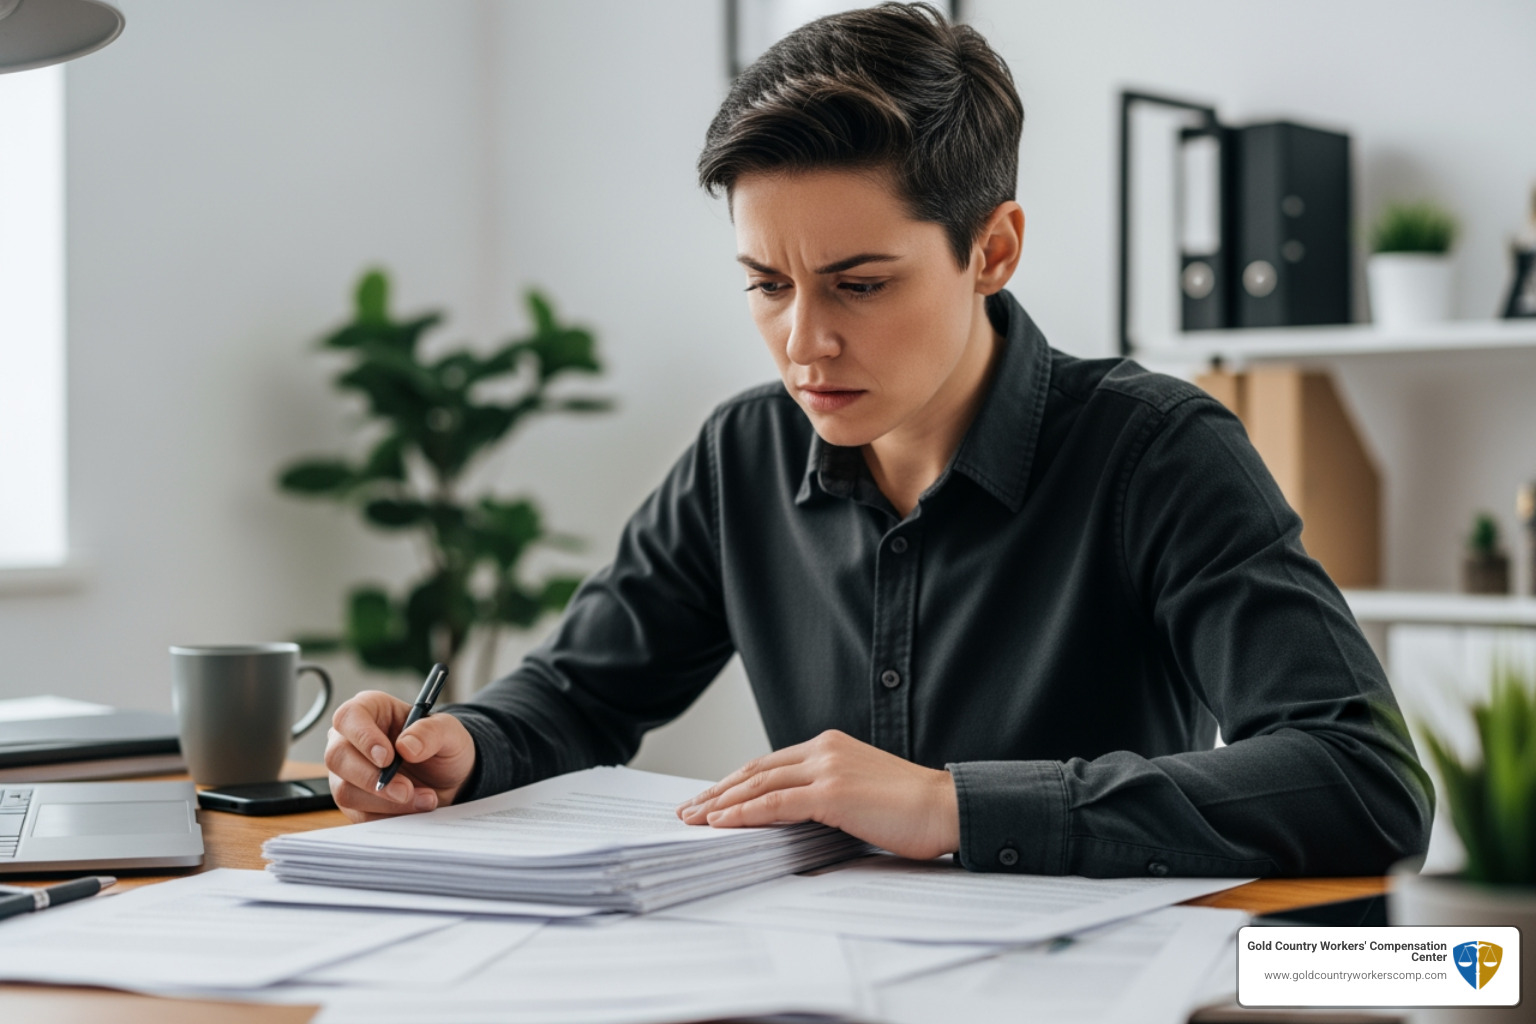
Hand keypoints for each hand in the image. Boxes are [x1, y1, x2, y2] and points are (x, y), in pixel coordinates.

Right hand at [325, 690, 476, 822]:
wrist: (447, 779)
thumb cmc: (441, 746)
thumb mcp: (449, 732)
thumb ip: (431, 732)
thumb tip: (406, 746)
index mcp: (370, 711)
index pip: (349, 717)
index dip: (363, 737)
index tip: (387, 757)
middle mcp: (350, 740)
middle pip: (337, 757)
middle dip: (373, 778)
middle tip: (406, 790)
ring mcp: (347, 772)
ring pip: (345, 791)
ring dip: (386, 801)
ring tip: (424, 798)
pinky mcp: (353, 801)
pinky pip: (359, 814)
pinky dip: (390, 815)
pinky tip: (414, 807)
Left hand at [675, 729, 959, 859]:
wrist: (946, 808)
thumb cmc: (912, 810)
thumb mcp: (861, 792)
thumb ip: (827, 796)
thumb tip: (793, 820)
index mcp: (830, 746)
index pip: (769, 763)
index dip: (735, 781)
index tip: (711, 798)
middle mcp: (823, 750)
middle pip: (756, 770)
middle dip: (718, 791)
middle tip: (689, 809)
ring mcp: (827, 769)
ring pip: (759, 784)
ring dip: (721, 803)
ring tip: (695, 818)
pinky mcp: (832, 793)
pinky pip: (775, 804)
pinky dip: (744, 813)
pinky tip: (723, 822)